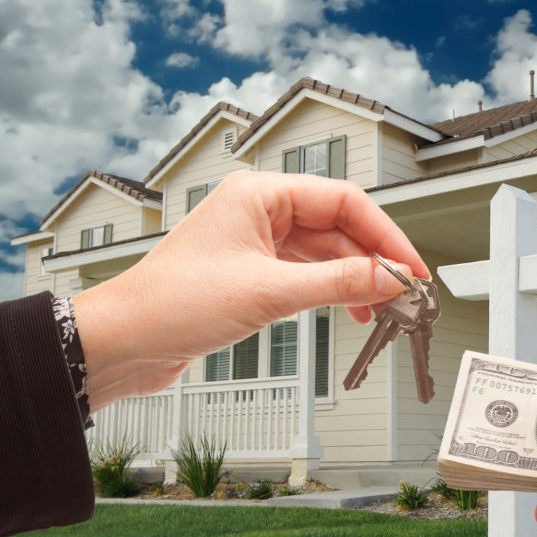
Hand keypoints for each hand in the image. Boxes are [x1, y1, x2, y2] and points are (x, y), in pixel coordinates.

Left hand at [73, 170, 427, 409]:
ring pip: (325, 252)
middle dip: (374, 258)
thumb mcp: (269, 292)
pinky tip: (350, 310)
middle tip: (405, 291)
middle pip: (338, 226)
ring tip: (382, 307)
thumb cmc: (173, 303)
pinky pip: (307, 274)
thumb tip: (390, 277)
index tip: (411, 267)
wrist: (125, 341)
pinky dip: (332, 291)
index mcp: (260, 194)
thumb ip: (338, 283)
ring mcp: (256, 242)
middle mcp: (260, 211)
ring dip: (356, 279)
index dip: (385, 235)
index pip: (343, 201)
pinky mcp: (253, 273)